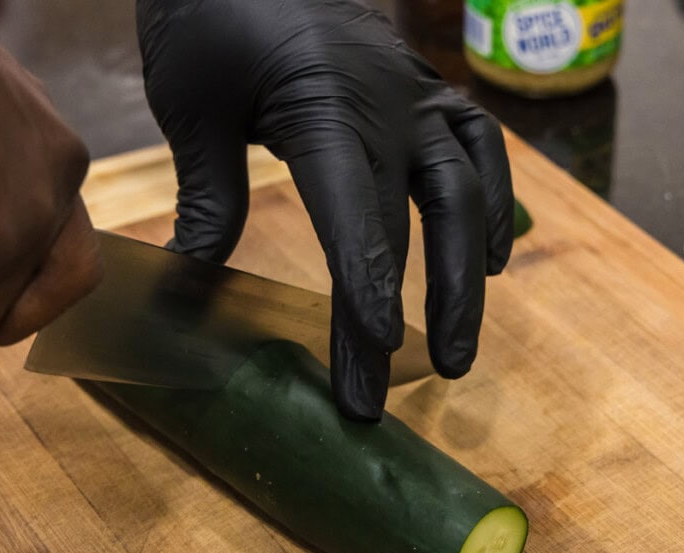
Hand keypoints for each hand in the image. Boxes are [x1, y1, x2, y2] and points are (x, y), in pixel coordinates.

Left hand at [137, 0, 513, 419]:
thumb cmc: (209, 16)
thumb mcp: (195, 109)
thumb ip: (209, 195)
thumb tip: (192, 283)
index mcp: (327, 112)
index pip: (356, 224)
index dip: (365, 302)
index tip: (368, 368)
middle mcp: (388, 105)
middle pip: (420, 221)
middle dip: (421, 309)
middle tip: (408, 385)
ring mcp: (414, 93)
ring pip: (467, 189)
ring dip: (466, 271)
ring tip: (456, 345)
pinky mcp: (420, 87)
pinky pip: (477, 147)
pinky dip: (491, 203)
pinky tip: (488, 254)